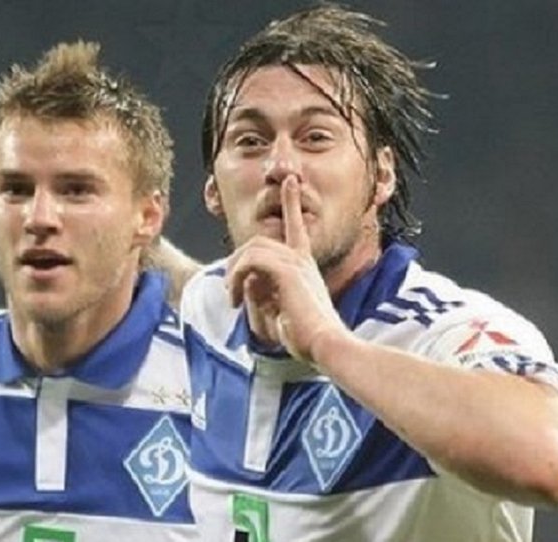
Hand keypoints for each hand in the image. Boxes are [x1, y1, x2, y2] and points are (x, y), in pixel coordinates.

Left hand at [225, 175, 345, 363]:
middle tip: (230, 293)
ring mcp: (296, 263)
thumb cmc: (303, 339)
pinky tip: (236, 298)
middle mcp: (302, 260)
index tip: (290, 181)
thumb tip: (245, 286)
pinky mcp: (289, 271)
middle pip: (258, 241)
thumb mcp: (277, 314)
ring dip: (234, 273)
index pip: (297, 228)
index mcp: (304, 267)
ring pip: (252, 248)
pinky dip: (237, 277)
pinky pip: (252, 260)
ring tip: (232, 299)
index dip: (292, 203)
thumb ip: (261, 296)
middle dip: (236, 261)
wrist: (326, 345)